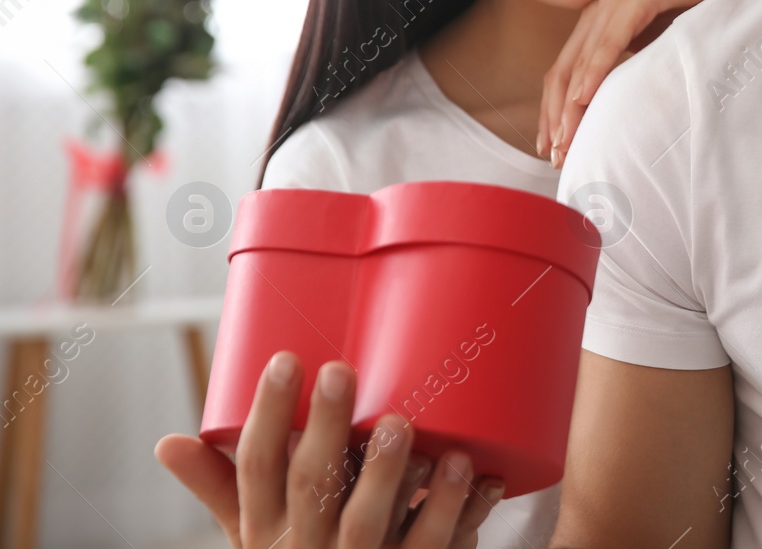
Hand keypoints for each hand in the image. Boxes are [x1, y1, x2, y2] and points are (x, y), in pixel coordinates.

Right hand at [155, 352, 504, 548]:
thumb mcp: (254, 537)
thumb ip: (220, 489)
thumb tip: (165, 443)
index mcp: (266, 530)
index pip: (257, 468)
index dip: (268, 414)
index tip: (286, 359)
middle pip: (311, 484)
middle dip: (325, 427)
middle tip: (340, 369)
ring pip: (368, 519)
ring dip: (385, 470)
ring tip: (400, 422)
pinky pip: (433, 542)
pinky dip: (450, 504)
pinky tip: (467, 466)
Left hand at [539, 0, 685, 167]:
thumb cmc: (697, 8)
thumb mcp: (657, 47)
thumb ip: (633, 68)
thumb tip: (620, 111)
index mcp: (597, 25)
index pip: (564, 75)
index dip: (553, 113)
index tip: (552, 149)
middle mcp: (596, 12)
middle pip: (562, 73)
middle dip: (554, 117)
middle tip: (554, 155)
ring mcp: (612, 2)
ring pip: (579, 61)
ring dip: (569, 104)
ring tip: (564, 138)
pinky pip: (608, 41)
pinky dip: (593, 72)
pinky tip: (583, 98)